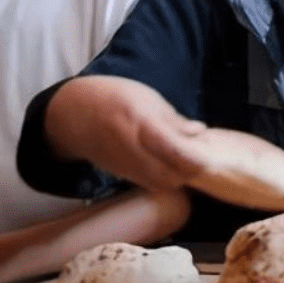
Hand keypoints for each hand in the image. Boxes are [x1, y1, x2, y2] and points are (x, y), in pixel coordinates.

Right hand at [47, 75, 209, 191]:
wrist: (74, 114)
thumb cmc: (115, 97)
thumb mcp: (147, 98)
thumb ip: (174, 119)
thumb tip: (200, 131)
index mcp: (141, 123)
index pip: (175, 150)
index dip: (197, 157)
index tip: (209, 150)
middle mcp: (132, 149)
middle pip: (172, 175)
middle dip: (191, 170)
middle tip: (200, 155)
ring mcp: (125, 165)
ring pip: (162, 184)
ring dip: (179, 177)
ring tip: (185, 159)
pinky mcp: (122, 175)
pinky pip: (150, 184)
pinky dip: (165, 179)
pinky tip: (169, 164)